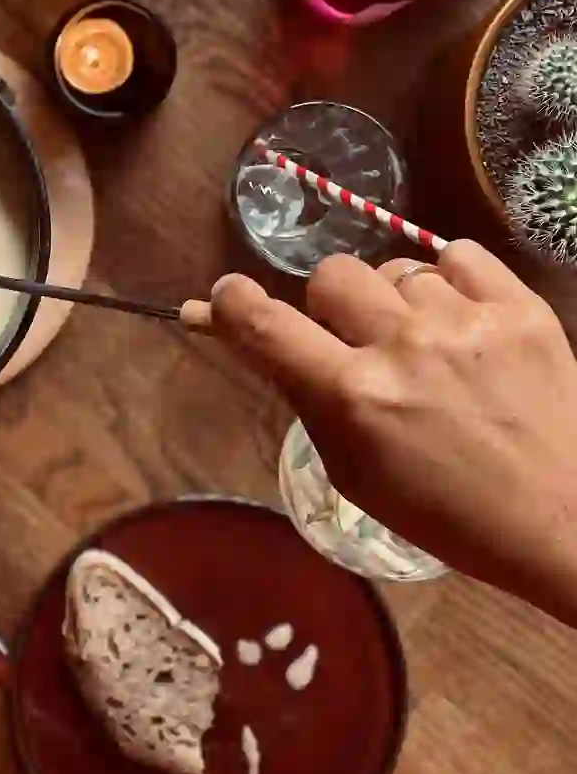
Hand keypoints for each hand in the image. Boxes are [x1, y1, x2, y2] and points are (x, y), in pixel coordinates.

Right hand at [211, 241, 576, 621]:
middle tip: (360, 345)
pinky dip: (452, 283)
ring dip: (398, 303)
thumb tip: (248, 340)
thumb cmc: (449, 513)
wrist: (565, 518)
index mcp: (353, 398)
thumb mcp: (356, 474)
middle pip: (331, 276)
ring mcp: (464, 320)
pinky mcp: (519, 306)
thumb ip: (305, 398)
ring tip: (429, 346)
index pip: (264, 324)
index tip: (229, 298)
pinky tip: (463, 324)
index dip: (232, 304)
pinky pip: (458, 256)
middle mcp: (401, 346)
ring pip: (395, 269)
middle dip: (333, 309)